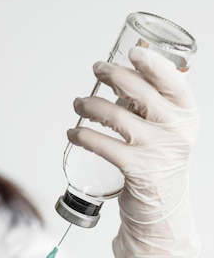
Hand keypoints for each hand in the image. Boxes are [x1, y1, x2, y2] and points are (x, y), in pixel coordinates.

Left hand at [68, 46, 199, 257]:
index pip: (173, 82)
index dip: (152, 64)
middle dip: (113, 75)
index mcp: (186, 114)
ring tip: (78, 104)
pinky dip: (83, 137)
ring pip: (117, 116)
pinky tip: (72, 133)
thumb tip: (129, 60)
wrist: (161, 204)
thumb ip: (153, 98)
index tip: (131, 52)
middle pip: (141, 92)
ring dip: (91, 105)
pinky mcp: (136, 170)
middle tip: (97, 70)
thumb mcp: (167, 126)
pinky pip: (104, 146)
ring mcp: (156, 150)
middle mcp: (175, 130)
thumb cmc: (159, 157)